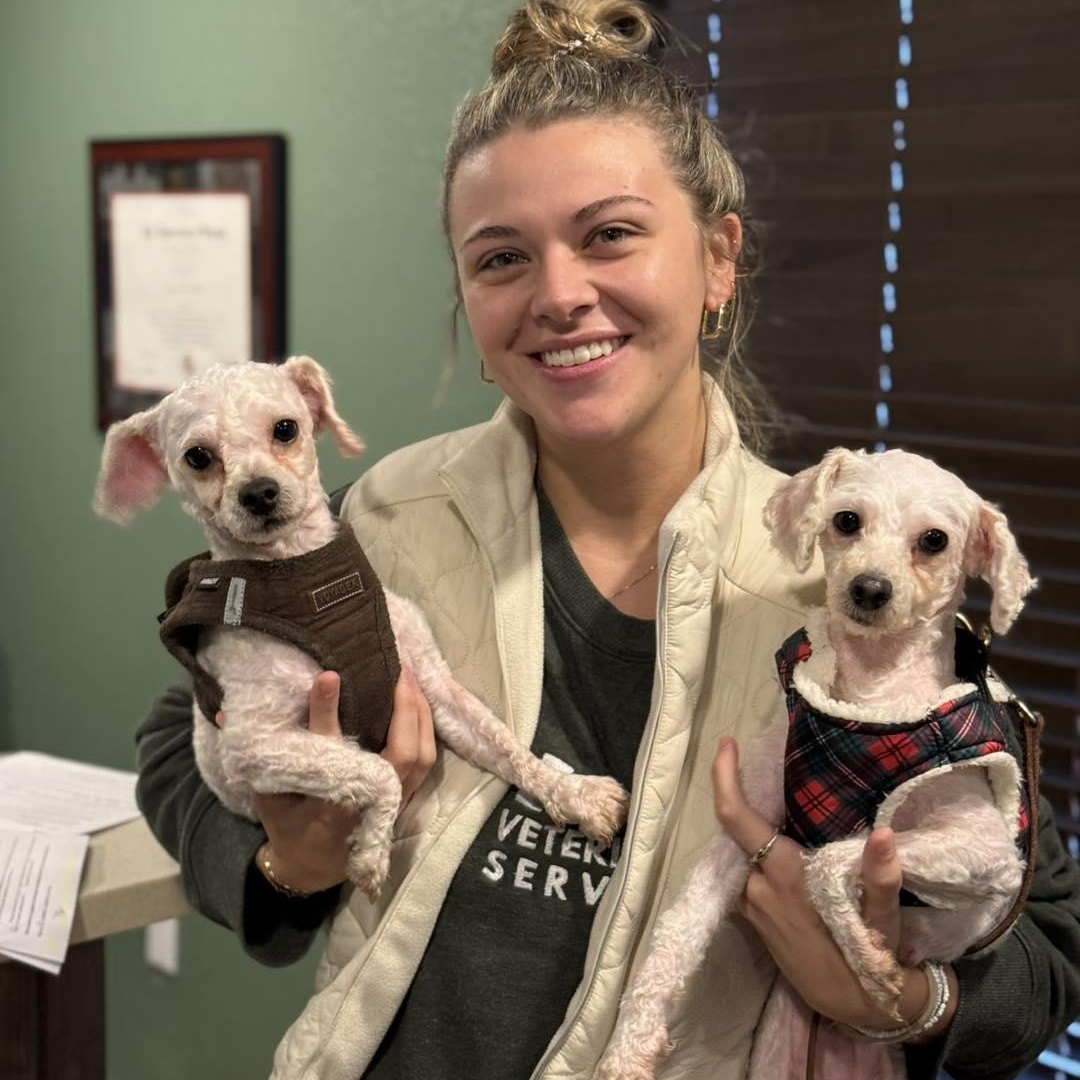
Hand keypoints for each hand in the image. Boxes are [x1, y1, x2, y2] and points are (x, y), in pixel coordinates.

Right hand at [220, 668, 436, 894]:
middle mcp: (370, 803)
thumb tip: (224, 715)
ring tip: (408, 675)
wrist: (315, 866)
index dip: (328, 713)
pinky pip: (427, 759)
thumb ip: (258, 760)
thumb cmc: (289, 825)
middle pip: (402, 752)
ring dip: (421, 713)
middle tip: (395, 666)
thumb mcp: (269, 796)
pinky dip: (427, 727)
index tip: (328, 676)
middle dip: (403, 707)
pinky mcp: (407, 797)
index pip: (332, 752)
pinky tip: (419, 700)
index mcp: (330, 803)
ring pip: (422, 755)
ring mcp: (395, 802)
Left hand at [711, 736, 951, 1032]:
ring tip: (779, 797)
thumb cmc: (871, 959)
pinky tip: (781, 839)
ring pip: (743, 851)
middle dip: (745, 794)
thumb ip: (881, 877)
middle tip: (762, 762)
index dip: (725, 777)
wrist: (859, 1011)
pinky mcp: (755, 917)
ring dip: (754, 826)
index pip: (736, 816)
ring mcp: (752, 904)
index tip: (726, 743)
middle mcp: (757, 887)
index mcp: (782, 876)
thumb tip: (884, 835)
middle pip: (737, 828)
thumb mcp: (883, 918)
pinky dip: (758, 850)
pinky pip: (748, 871)